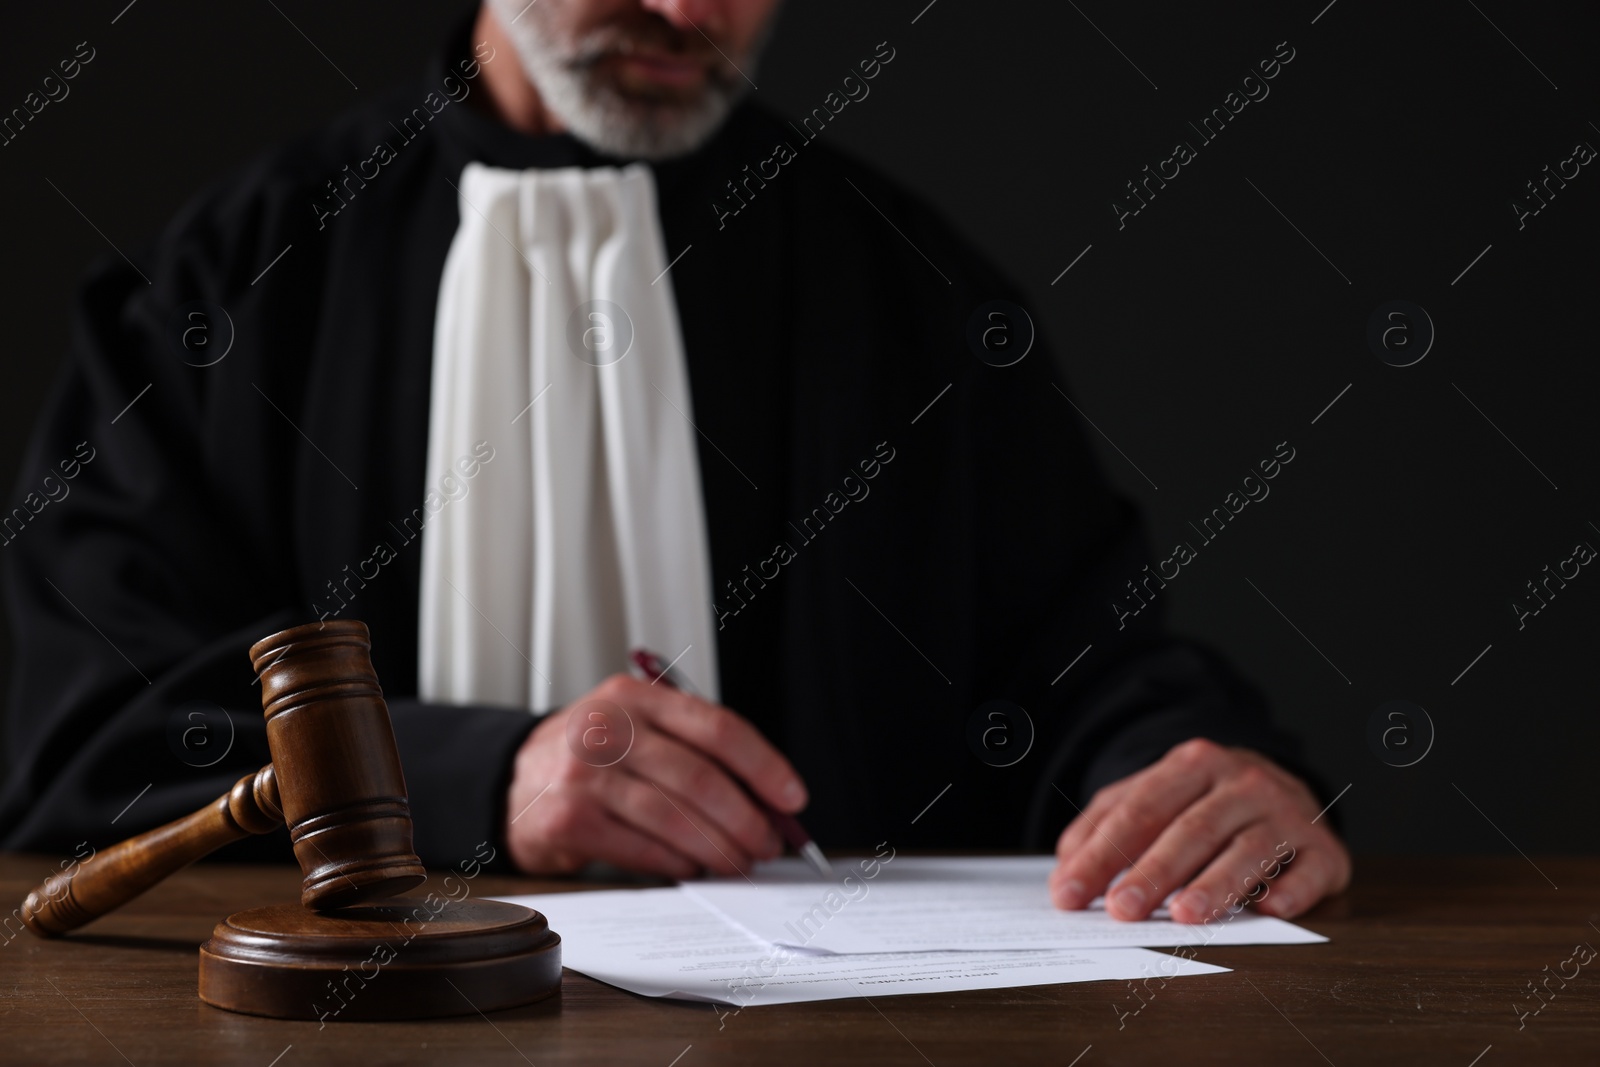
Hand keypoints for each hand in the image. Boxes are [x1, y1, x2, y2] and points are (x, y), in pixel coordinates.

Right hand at [504, 674, 807, 878]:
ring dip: (719, 848)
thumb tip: (766, 801)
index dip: (764, 766)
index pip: (717, 727)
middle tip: (768, 842)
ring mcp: (584, 774)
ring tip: (739, 861)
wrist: (516, 782)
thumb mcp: (636, 728)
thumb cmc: (593, 756)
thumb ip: (694, 751)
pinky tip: (695, 868)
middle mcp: (607, 728)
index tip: (792, 797)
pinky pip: (643, 848)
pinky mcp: (570, 819)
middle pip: (700, 778)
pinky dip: (679, 863)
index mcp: (635, 696)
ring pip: (675, 818)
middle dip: (746, 818)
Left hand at [1048, 738, 1349, 922]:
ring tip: (1185, 915)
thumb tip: (1066, 870)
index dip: (1101, 853)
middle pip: (1191, 830)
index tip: (1069, 893)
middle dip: (1153, 871)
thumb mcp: (1152, 797)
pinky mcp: (1324, 848)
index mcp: (1193, 764)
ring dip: (1216, 884)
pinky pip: (1309, 870)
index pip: (1140, 809)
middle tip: (1121, 909)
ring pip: (1247, 849)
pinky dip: (1291, 890)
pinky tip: (1270, 910)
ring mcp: (1287, 813)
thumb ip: (1105, 825)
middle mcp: (1242, 782)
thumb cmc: (1205, 802)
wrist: (1286, 787)